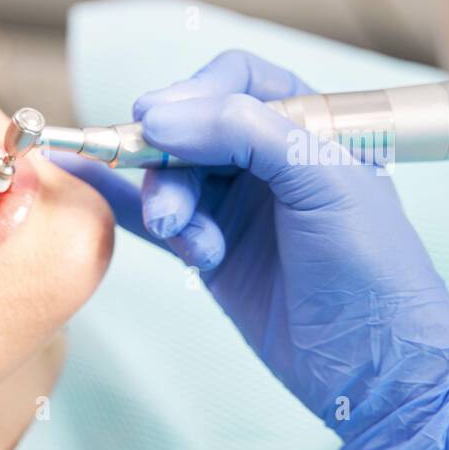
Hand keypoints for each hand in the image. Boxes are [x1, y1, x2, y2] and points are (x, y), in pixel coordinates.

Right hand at [54, 49, 448, 449]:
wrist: (371, 368)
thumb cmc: (370, 269)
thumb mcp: (321, 182)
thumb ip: (245, 134)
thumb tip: (158, 113)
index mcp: (307, 125)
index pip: (236, 81)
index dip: (193, 95)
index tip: (157, 124)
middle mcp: (266, 158)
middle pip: (190, 130)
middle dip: (172, 164)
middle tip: (172, 212)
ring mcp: (235, 204)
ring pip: (169, 176)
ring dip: (169, 207)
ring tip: (192, 248)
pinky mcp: (208, 248)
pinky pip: (150, 215)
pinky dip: (116, 201)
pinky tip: (78, 179)